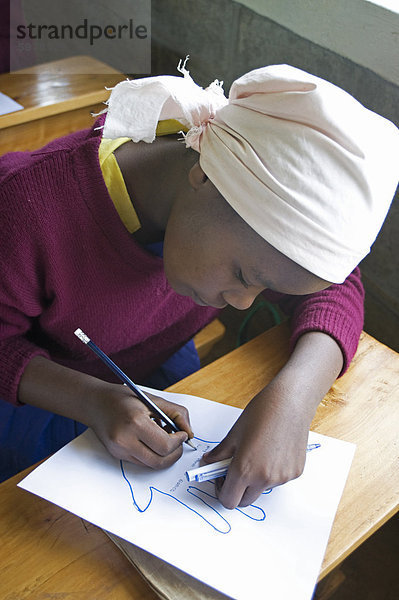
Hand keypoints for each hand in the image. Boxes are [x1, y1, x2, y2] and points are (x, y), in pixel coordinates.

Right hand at [88, 384, 192, 468]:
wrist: (94, 403)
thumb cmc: (123, 398)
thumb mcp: (152, 399)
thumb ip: (175, 413)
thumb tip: (189, 432)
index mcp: (135, 422)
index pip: (165, 445)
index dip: (179, 442)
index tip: (182, 434)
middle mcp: (125, 440)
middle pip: (159, 461)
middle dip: (174, 453)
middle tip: (178, 441)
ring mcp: (119, 450)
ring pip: (151, 464)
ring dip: (164, 456)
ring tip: (165, 439)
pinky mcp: (117, 456)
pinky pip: (141, 462)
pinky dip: (152, 455)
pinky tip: (151, 441)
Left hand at [201, 331, 343, 509]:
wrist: (290, 402)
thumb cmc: (261, 413)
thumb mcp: (235, 433)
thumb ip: (220, 453)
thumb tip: (208, 462)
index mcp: (244, 469)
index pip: (228, 500)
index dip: (221, 491)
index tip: (221, 479)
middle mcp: (264, 479)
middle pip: (244, 501)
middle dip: (237, 489)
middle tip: (234, 470)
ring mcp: (282, 478)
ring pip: (261, 489)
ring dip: (254, 480)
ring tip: (256, 454)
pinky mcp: (295, 472)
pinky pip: (277, 480)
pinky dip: (271, 472)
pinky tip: (272, 451)